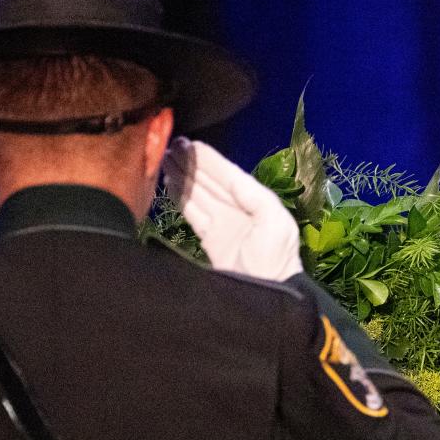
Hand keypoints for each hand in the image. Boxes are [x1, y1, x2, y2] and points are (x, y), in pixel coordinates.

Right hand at [162, 137, 303, 280]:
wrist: (266, 296)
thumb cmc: (274, 259)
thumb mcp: (275, 222)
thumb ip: (254, 196)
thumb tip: (229, 179)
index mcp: (257, 202)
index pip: (229, 176)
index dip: (210, 160)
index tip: (189, 144)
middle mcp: (238, 209)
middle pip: (211, 181)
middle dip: (192, 163)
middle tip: (170, 146)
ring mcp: (223, 225)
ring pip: (199, 194)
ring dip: (183, 176)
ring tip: (165, 159)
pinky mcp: (210, 240)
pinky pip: (193, 213)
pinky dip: (181, 198)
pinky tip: (169, 183)